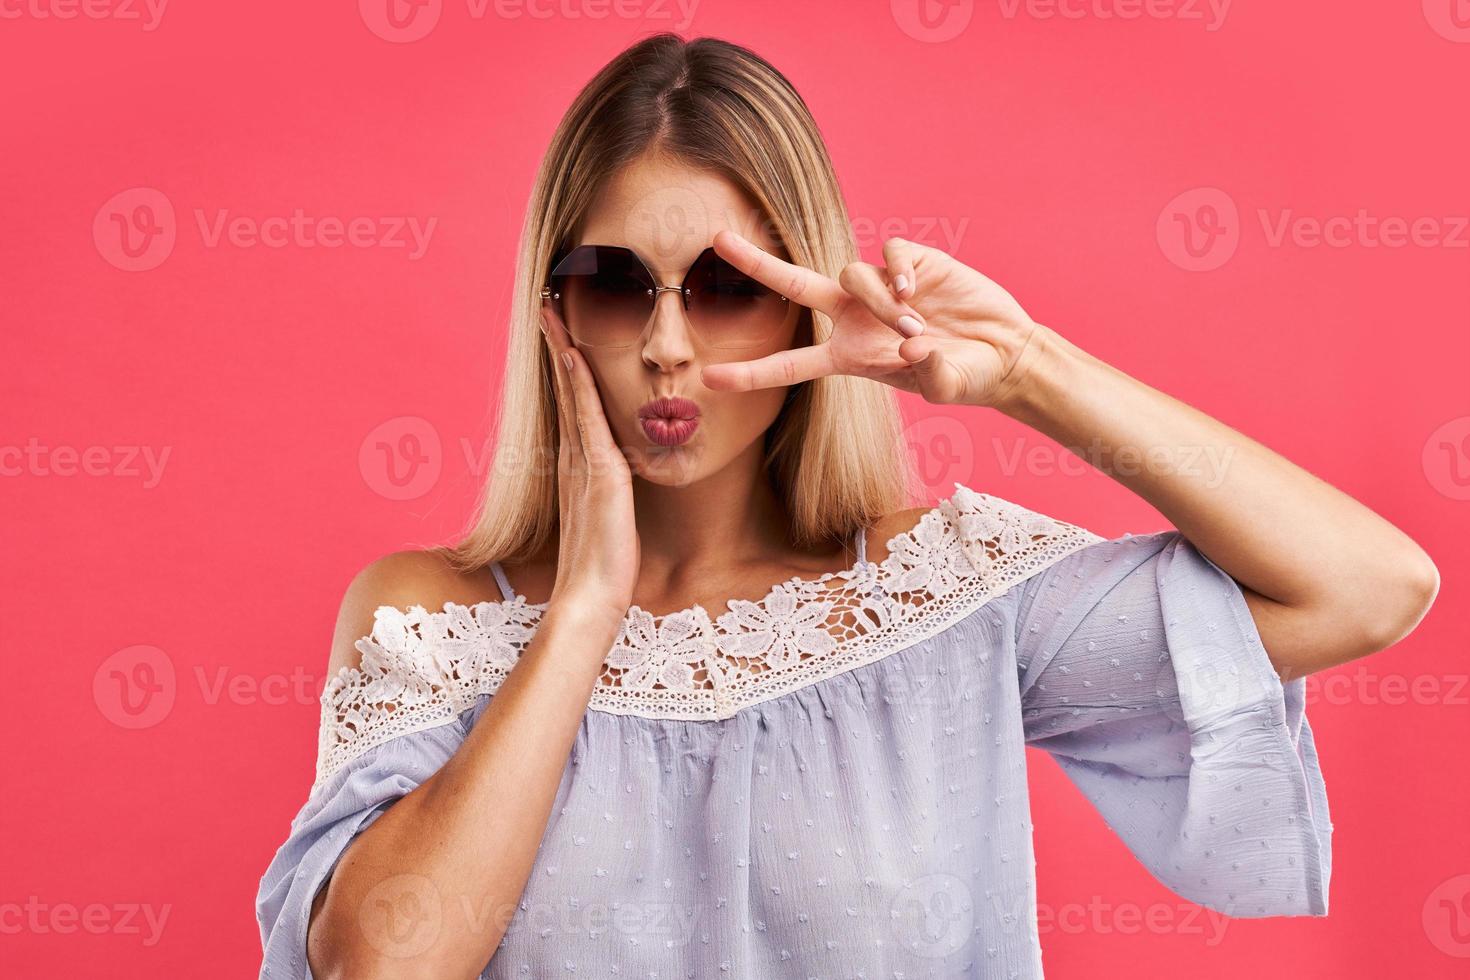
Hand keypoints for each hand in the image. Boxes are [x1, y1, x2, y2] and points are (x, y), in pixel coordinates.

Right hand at [539, 304, 639, 622]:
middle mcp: (573, 457)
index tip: (560, 331)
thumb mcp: (609, 518)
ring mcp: (582, 462)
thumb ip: (610, 493)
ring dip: (562, 352)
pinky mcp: (597, 472)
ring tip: (553, 314)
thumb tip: (619, 480)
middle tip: (548, 305)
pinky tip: (574, 357)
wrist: (592, 597)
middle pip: (564, 390)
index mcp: (578, 465)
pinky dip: (579, 385)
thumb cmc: (603, 565)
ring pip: (571, 395)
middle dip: (556, 346)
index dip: (565, 367)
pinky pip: (587, 418)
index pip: (572, 405)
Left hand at [700, 229, 1042, 407]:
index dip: (750, 374)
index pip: (789, 366)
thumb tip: (914, 345)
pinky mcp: (910, 263)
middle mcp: (853, 318)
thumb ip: (931, 374)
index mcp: (848, 357)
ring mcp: (880, 288)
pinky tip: (918, 294)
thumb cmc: (967, 377)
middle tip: (717, 240)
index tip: (708, 379)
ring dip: (878, 304)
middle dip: (756, 263)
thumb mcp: (946, 386)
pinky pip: (888, 256)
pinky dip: (898, 274)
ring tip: (917, 329)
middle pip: (793, 286)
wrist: (1004, 352)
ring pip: (850, 276)